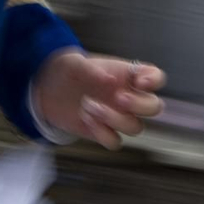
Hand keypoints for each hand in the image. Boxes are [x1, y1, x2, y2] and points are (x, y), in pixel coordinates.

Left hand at [32, 49, 163, 148]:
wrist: (48, 89)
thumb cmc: (68, 71)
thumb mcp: (73, 62)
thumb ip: (90, 68)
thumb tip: (109, 79)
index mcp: (127, 74)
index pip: (155, 77)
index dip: (154, 80)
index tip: (140, 82)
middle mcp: (128, 96)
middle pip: (153, 107)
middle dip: (139, 105)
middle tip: (118, 97)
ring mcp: (118, 116)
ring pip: (136, 127)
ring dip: (114, 119)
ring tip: (88, 104)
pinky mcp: (104, 132)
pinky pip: (115, 141)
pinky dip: (102, 133)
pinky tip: (85, 118)